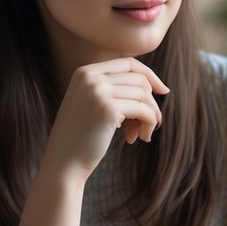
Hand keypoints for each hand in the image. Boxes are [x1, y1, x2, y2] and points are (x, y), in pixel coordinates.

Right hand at [45, 57, 169, 180]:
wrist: (63, 163)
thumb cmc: (80, 138)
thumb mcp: (93, 105)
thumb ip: (113, 90)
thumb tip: (154, 86)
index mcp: (84, 72)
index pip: (128, 63)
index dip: (149, 75)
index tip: (163, 91)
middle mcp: (90, 77)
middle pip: (139, 79)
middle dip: (150, 102)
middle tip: (148, 125)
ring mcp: (98, 91)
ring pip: (144, 95)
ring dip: (150, 116)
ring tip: (143, 134)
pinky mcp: (108, 109)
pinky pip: (144, 110)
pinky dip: (149, 124)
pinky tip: (141, 138)